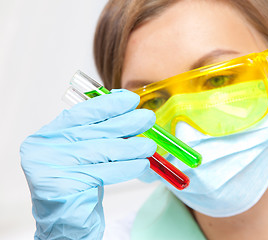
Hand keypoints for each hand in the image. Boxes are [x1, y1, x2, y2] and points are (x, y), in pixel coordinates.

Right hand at [20, 89, 155, 238]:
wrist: (67, 220)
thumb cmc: (78, 182)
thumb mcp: (84, 153)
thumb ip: (98, 133)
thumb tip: (129, 112)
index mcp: (47, 136)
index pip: (80, 114)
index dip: (107, 105)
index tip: (130, 99)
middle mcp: (43, 150)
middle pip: (93, 131)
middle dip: (125, 123)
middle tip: (147, 118)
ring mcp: (50, 169)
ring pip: (102, 152)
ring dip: (131, 147)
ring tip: (150, 146)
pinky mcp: (63, 188)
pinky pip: (104, 173)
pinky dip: (127, 168)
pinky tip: (142, 164)